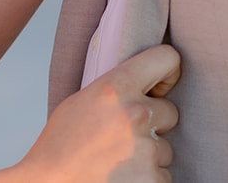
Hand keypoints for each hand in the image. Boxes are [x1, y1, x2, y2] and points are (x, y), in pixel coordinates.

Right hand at [15, 45, 180, 182]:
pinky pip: (164, 176)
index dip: (167, 73)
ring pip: (165, 148)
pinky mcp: (152, 180)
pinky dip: (148, 180)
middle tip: (123, 138)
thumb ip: (114, 90)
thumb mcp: (79, 103)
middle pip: (169, 112)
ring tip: (117, 162)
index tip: (160, 87)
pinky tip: (122, 179)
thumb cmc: (58, 149)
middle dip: (153, 125)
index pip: (166, 58)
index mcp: (114, 87)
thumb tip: (141, 82)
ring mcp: (145, 150)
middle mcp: (134, 114)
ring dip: (148, 156)